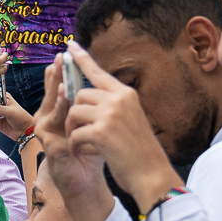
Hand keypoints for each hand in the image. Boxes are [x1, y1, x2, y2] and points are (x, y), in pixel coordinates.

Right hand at [33, 57, 104, 201]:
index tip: (68, 50)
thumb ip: (91, 105)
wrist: (87, 182)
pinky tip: (66, 98)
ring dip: (57, 89)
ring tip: (62, 73)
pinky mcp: (48, 144)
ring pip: (52, 106)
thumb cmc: (92, 153)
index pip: (59, 86)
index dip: (62, 70)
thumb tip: (100, 77)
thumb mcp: (93, 124)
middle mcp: (48, 120)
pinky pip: (55, 124)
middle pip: (51, 91)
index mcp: (58, 113)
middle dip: (56, 73)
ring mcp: (46, 132)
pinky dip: (60, 109)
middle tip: (60, 57)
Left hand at [64, 41, 181, 212]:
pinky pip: (75, 133)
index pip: (98, 72)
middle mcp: (119, 99)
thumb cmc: (139, 152)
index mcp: (126, 94)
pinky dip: (74, 145)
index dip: (82, 58)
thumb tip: (85, 98)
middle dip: (73, 112)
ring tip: (80, 144)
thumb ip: (112, 106)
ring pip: (74, 112)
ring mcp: (110, 114)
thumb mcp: (130, 120)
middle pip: (80, 95)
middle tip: (75, 130)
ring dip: (72, 130)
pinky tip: (81, 153)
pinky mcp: (102, 132)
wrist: (152, 176)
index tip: (69, 44)